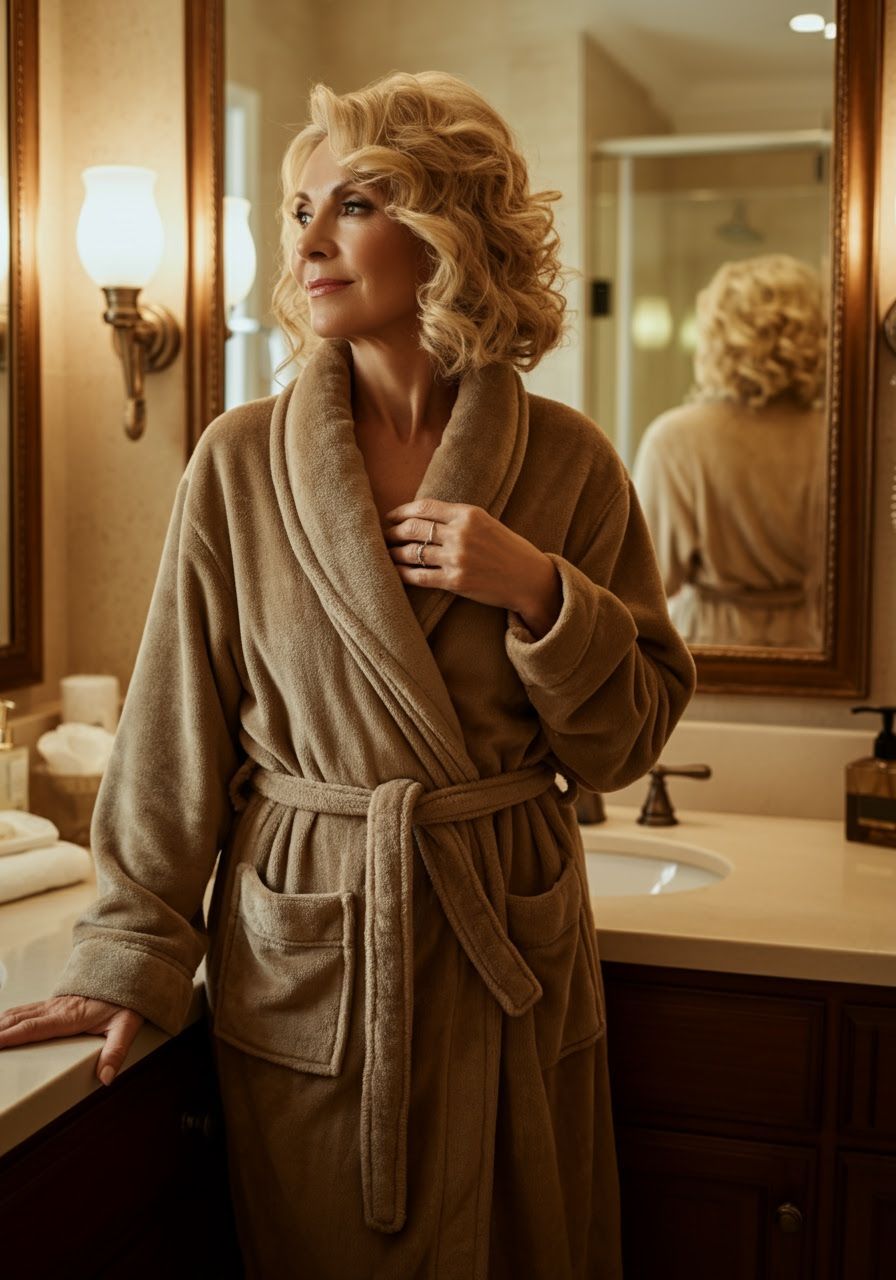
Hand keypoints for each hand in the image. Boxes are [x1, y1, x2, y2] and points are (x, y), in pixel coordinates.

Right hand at [0, 995, 144, 1085]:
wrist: (127, 971)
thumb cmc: (125, 999)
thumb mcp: (127, 1025)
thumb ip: (116, 1051)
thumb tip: (106, 1077)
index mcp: (69, 1017)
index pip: (33, 1028)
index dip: (10, 1037)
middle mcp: (56, 1008)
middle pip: (18, 1020)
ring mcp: (53, 1004)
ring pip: (18, 1013)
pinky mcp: (53, 1003)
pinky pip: (24, 1010)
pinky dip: (7, 1017)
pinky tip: (0, 1024)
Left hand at [382, 498, 561, 633]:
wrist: (529, 579)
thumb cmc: (508, 550)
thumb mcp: (486, 523)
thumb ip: (457, 518)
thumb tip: (422, 518)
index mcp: (468, 514)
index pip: (424, 507)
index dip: (401, 511)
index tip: (391, 517)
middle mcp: (461, 534)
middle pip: (413, 528)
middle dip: (393, 532)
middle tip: (384, 536)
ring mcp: (457, 558)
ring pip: (412, 552)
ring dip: (394, 553)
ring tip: (387, 554)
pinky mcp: (456, 582)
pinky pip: (419, 576)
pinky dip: (403, 573)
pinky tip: (396, 572)